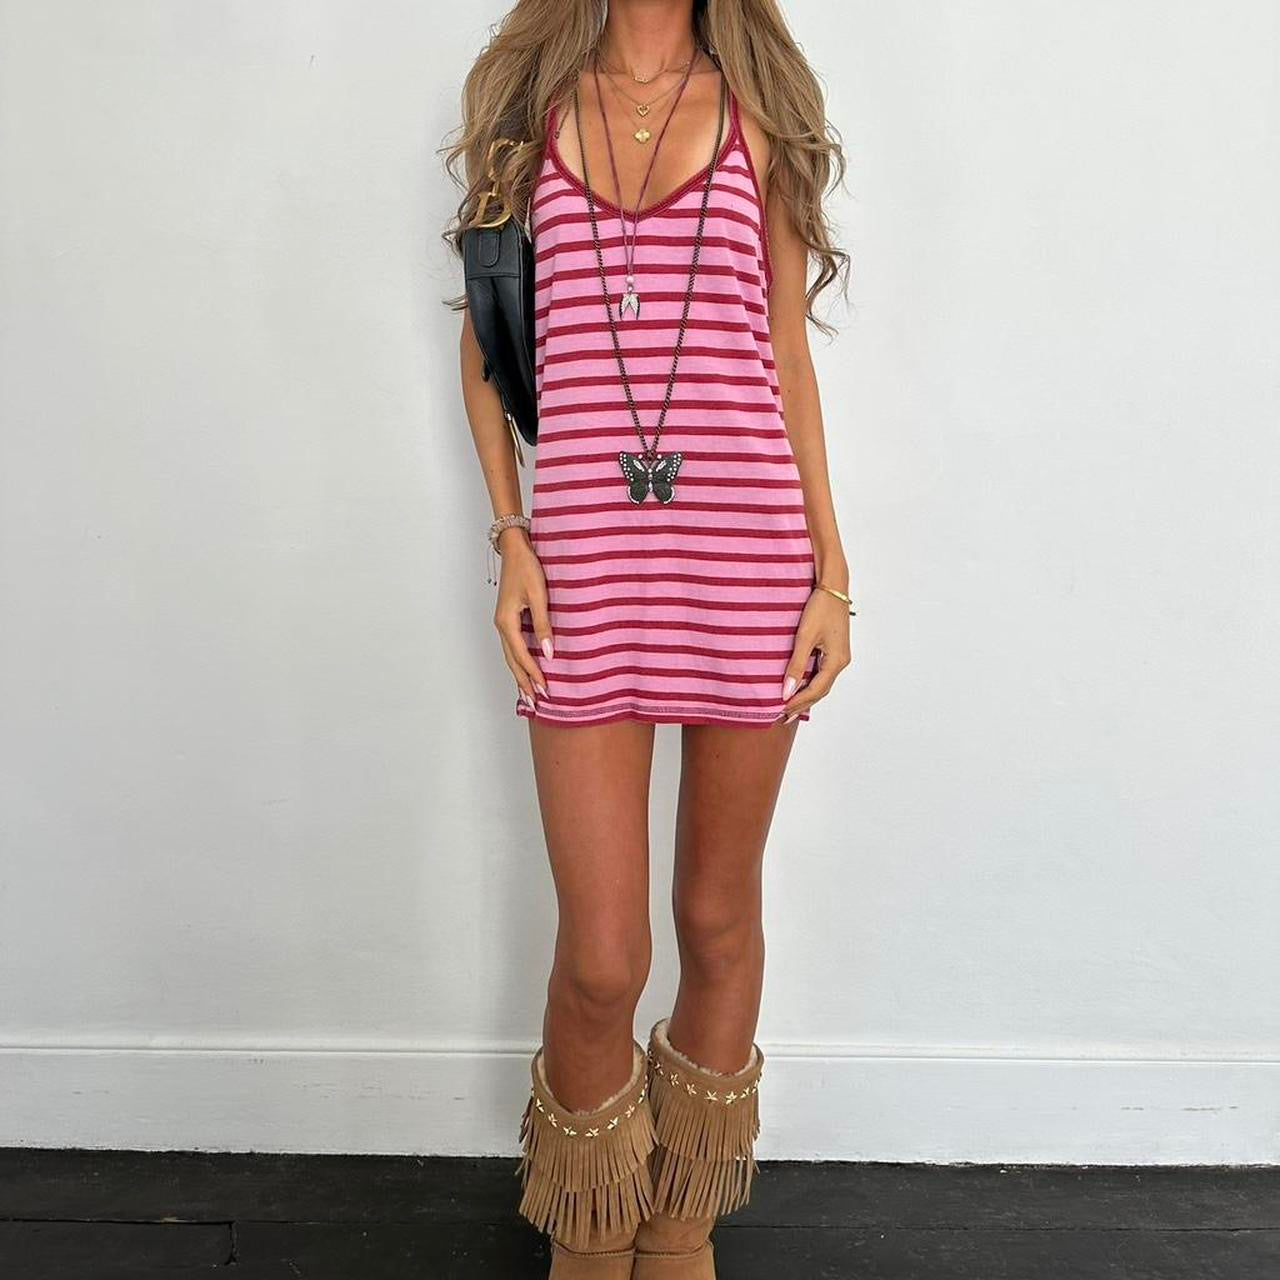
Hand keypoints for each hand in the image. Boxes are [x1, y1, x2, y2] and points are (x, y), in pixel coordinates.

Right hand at [493, 527, 552, 708]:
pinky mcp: (508, 618)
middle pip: (512, 661)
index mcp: (506, 622)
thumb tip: (548, 652)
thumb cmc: (527, 568)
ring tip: (528, 693)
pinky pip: (512, 646)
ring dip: (519, 675)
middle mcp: (501, 625)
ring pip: (510, 656)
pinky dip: (518, 661)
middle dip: (523, 682)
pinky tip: (525, 668)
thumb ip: (544, 625)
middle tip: (535, 702)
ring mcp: (503, 622)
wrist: (515, 549)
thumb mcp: (539, 596)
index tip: (545, 689)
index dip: (533, 674)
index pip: (521, 656)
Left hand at [780, 587, 852, 721]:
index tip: (781, 710)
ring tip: (789, 707)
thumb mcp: (804, 637)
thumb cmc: (820, 608)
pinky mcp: (834, 650)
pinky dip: (810, 683)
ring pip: (822, 683)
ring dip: (806, 695)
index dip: (798, 702)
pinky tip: (799, 687)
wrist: (833, 587)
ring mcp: (839, 656)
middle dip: (803, 704)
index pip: (816, 690)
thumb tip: (787, 692)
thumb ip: (796, 665)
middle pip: (821, 690)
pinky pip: (822, 673)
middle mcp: (841, 662)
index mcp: (837, 661)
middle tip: (784, 716)